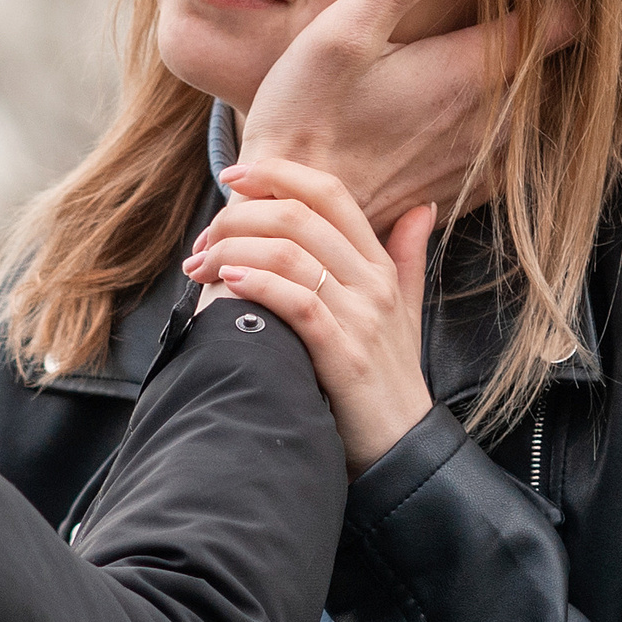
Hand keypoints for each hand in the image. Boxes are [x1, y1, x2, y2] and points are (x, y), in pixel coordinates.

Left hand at [182, 158, 439, 478]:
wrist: (400, 447)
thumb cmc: (388, 377)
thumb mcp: (405, 309)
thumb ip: (406, 256)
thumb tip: (421, 206)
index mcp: (380, 265)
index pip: (331, 193)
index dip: (279, 174)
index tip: (233, 176)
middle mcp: (373, 283)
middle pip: (302, 217)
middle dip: (240, 215)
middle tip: (203, 237)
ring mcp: (361, 318)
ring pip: (292, 254)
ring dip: (233, 249)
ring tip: (200, 264)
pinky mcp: (344, 355)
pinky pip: (297, 302)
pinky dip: (258, 283)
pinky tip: (228, 281)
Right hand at [239, 0, 574, 233]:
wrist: (291, 215)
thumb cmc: (307, 117)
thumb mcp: (340, 35)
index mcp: (471, 72)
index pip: (561, 21)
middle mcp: (493, 120)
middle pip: (558, 66)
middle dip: (553, 32)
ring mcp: (483, 160)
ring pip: (540, 108)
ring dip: (534, 78)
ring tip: (510, 44)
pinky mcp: (466, 188)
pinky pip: (516, 148)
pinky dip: (512, 120)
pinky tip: (478, 101)